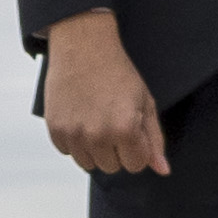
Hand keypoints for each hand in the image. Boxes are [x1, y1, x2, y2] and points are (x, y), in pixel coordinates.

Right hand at [41, 11, 170, 178]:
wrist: (83, 46)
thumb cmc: (117, 72)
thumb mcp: (145, 102)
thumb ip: (154, 140)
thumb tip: (162, 170)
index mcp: (125, 130)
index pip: (136, 165)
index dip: (137, 147)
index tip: (131, 128)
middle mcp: (98, 136)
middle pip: (112, 167)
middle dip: (116, 150)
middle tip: (112, 120)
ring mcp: (74, 134)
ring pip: (89, 164)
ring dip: (94, 148)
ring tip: (95, 120)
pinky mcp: (55, 129)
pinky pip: (68, 152)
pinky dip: (74, 140)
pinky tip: (79, 117)